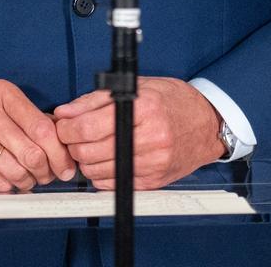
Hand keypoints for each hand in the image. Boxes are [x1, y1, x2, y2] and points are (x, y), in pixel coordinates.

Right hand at [0, 79, 74, 191]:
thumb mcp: (1, 111)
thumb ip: (32, 122)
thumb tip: (65, 144)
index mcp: (2, 93)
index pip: (42, 127)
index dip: (59, 153)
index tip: (65, 167)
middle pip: (31, 151)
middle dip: (44, 171)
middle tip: (46, 178)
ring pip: (13, 168)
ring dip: (25, 182)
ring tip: (26, 182)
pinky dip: (5, 186)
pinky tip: (6, 183)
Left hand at [52, 77, 224, 189]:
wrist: (207, 125)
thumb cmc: (173, 102)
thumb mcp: (137, 87)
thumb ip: (96, 99)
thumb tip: (65, 113)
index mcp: (145, 109)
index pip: (90, 126)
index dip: (67, 127)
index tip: (64, 124)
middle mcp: (151, 138)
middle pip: (90, 151)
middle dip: (72, 144)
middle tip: (73, 135)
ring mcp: (153, 162)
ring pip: (97, 171)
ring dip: (85, 160)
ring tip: (89, 145)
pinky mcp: (153, 181)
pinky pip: (112, 183)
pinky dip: (100, 173)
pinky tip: (105, 159)